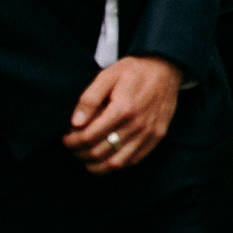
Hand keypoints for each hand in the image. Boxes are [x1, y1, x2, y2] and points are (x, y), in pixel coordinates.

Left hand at [62, 55, 180, 173]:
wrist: (166, 68)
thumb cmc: (134, 71)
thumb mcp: (108, 75)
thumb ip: (89, 99)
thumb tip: (75, 123)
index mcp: (123, 109)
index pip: (88, 137)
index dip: (71, 142)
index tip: (65, 138)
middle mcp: (137, 125)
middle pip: (98, 152)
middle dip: (79, 153)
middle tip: (72, 146)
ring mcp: (148, 133)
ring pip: (114, 163)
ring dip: (94, 164)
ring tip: (85, 155)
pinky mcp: (156, 137)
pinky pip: (132, 161)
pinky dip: (114, 164)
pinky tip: (105, 157)